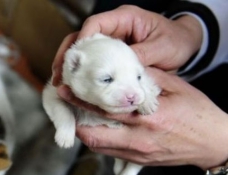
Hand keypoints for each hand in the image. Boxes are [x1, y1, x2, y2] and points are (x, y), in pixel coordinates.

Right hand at [52, 5, 202, 85]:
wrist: (185, 44)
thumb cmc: (176, 40)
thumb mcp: (162, 48)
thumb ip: (140, 57)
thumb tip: (119, 73)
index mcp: (124, 18)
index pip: (94, 24)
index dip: (81, 40)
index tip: (75, 59)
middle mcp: (113, 28)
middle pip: (81, 37)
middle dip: (67, 56)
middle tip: (58, 75)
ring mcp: (110, 41)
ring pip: (83, 51)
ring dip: (70, 66)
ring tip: (61, 83)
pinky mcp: (111, 54)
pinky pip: (92, 62)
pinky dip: (83, 73)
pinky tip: (76, 86)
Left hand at [57, 68, 227, 169]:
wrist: (213, 142)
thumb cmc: (197, 112)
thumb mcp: (176, 87)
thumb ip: (147, 77)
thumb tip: (123, 67)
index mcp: (148, 118)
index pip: (105, 110)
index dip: (80, 101)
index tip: (65, 92)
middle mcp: (139, 140)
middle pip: (94, 137)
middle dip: (75, 123)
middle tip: (67, 108)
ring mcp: (138, 154)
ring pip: (99, 148)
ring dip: (86, 133)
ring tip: (78, 117)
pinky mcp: (140, 162)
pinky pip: (111, 153)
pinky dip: (100, 141)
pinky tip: (98, 128)